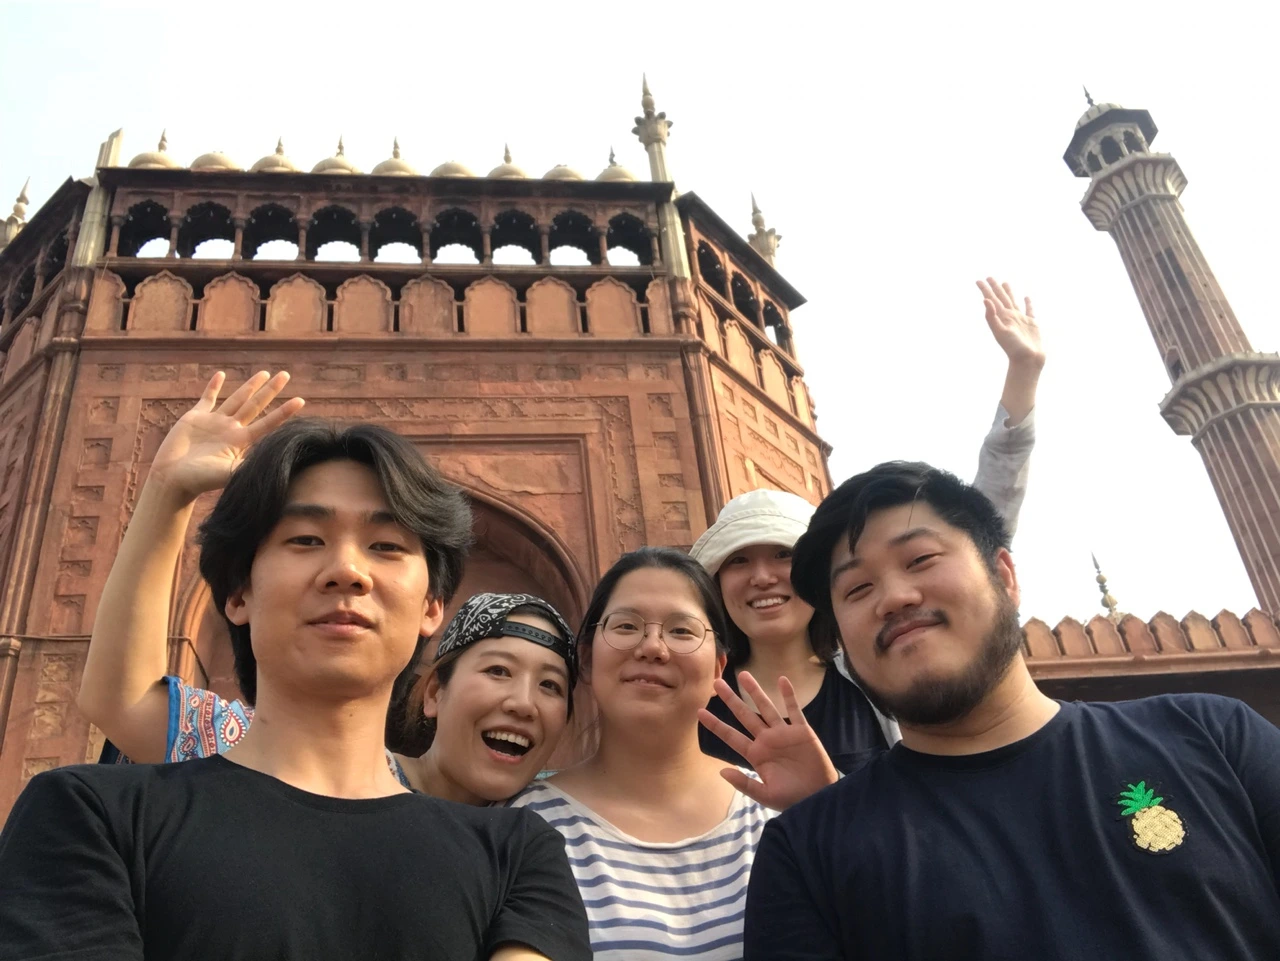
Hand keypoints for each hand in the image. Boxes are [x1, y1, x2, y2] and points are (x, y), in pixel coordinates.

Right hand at [149, 371, 304, 501]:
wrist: (173, 479)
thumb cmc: (200, 480)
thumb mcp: (228, 474)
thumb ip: (247, 468)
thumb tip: (271, 468)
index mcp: (241, 441)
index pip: (268, 423)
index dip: (284, 412)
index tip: (301, 401)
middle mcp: (231, 429)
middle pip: (256, 405)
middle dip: (271, 390)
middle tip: (286, 375)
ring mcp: (214, 422)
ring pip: (237, 399)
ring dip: (250, 386)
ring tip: (265, 373)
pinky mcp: (195, 418)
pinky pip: (207, 399)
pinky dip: (213, 387)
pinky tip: (221, 375)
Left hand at [698, 671, 838, 810]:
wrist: (819, 797)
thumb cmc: (792, 798)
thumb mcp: (765, 795)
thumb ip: (744, 783)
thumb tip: (722, 772)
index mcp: (755, 755)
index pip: (731, 736)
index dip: (716, 724)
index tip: (700, 712)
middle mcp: (766, 740)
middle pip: (744, 715)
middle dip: (731, 699)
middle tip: (717, 683)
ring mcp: (783, 733)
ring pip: (766, 707)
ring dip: (755, 691)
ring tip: (743, 674)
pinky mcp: (802, 731)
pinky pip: (795, 710)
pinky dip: (789, 695)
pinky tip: (782, 680)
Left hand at [977, 277, 1043, 370]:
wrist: (1027, 361)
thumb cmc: (1013, 348)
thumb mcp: (1000, 332)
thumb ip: (991, 316)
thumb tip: (985, 300)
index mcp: (1001, 317)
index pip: (992, 299)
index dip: (985, 290)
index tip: (978, 280)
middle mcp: (1010, 317)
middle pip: (1001, 298)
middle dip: (995, 288)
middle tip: (989, 277)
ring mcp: (1020, 320)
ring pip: (1013, 301)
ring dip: (1008, 293)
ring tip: (1005, 282)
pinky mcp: (1032, 324)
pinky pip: (1030, 310)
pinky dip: (1028, 303)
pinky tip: (1026, 297)